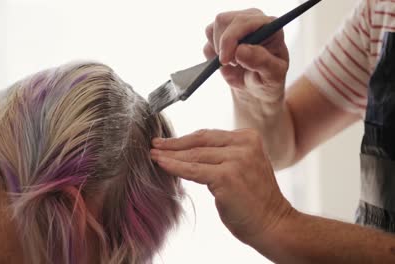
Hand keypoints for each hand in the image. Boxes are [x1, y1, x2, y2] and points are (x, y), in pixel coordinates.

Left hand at [151, 129, 293, 243]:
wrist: (273, 224)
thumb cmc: (255, 199)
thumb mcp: (243, 166)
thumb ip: (224, 155)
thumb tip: (189, 151)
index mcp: (249, 138)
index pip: (209, 135)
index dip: (185, 138)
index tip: (167, 141)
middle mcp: (244, 144)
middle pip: (200, 142)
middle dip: (174, 144)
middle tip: (155, 145)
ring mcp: (236, 159)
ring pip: (194, 156)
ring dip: (170, 155)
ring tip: (154, 155)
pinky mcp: (227, 176)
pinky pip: (193, 170)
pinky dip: (174, 167)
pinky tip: (161, 164)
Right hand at [205, 9, 288, 102]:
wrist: (256, 86)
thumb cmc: (268, 79)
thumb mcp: (272, 75)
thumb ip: (261, 61)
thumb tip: (241, 49)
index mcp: (268, 25)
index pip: (243, 21)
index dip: (231, 38)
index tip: (225, 60)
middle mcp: (251, 19)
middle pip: (223, 21)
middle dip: (222, 46)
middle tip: (231, 64)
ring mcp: (235, 24)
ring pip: (212, 29)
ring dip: (217, 49)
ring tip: (232, 63)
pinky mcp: (222, 32)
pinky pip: (208, 39)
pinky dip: (211, 53)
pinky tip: (226, 60)